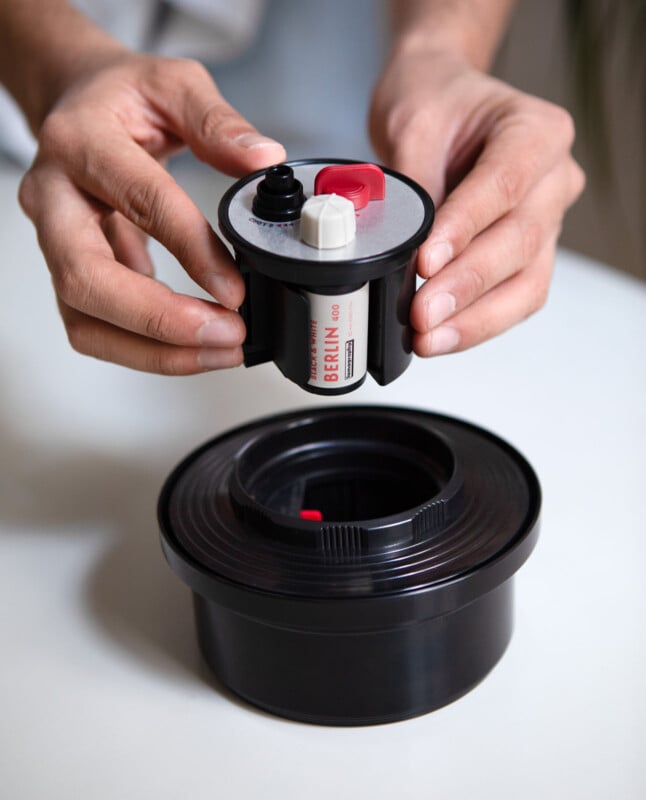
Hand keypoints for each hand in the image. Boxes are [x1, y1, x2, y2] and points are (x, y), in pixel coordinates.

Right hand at [19, 53, 284, 373]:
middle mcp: (55, 198)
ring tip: (219, 351)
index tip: (235, 289)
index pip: (140, 202)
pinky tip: (195, 347)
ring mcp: (54, 243)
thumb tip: (262, 158)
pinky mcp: (69, 273)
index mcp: (82, 142)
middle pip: (86, 279)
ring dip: (154, 351)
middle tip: (224, 334)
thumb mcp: (174, 85)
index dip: (192, 251)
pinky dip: (146, 350)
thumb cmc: (120, 99)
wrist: (74, 106)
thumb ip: (218, 122)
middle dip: (159, 321)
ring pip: (85, 320)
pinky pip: (97, 328)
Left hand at [369, 48, 584, 355]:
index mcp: (536, 131)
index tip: (424, 261)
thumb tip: (400, 253)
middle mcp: (553, 178)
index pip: (504, 185)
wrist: (443, 107)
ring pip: (526, 282)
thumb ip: (414, 186)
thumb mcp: (412, 124)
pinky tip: (442, 337)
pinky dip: (478, 323)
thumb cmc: (434, 105)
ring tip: (428, 338)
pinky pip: (515, 298)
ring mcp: (546, 221)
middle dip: (465, 285)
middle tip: (421, 314)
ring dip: (475, 318)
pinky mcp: (528, 256)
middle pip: (519, 241)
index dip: (464, 228)